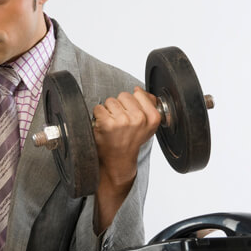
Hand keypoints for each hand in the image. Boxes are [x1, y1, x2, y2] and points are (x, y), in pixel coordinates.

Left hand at [91, 87, 159, 231]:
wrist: (118, 160)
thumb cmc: (130, 141)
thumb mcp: (147, 125)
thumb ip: (148, 105)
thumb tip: (140, 90)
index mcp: (152, 118)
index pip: (139, 93)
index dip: (132, 103)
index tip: (132, 115)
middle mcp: (139, 119)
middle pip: (123, 95)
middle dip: (120, 106)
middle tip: (120, 122)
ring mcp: (123, 121)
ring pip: (110, 101)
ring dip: (108, 111)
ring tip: (112, 125)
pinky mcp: (107, 124)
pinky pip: (98, 108)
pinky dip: (98, 116)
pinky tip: (104, 126)